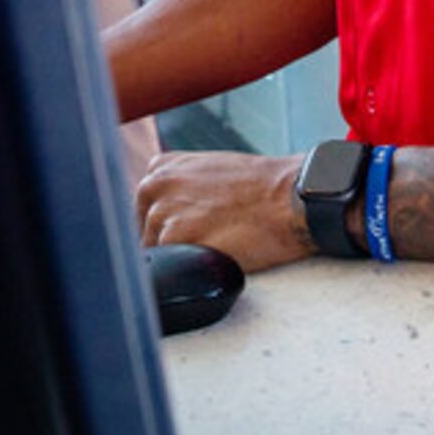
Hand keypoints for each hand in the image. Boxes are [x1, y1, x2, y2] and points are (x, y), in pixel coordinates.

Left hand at [137, 151, 311, 271]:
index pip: (143, 207)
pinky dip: (190, 267)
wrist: (290, 196)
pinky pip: (171, 266)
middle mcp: (155, 186)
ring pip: (157, 251)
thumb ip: (181, 186)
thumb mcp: (211, 169)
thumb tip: (171, 212)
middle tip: (206, 241)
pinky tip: (217, 255)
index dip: (165, 223)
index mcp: (161, 167)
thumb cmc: (262, 186)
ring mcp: (161, 214)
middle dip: (169, 241)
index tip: (186, 230)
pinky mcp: (174, 241)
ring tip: (218, 245)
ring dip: (181, 256)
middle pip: (146, 230)